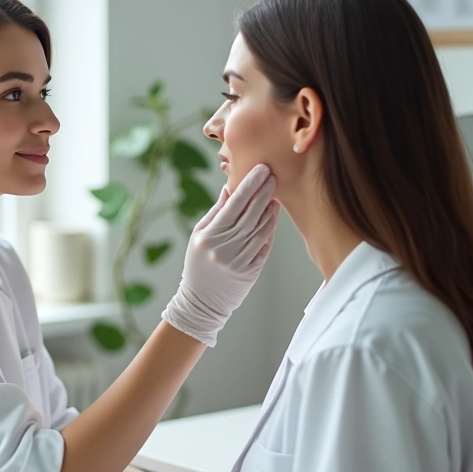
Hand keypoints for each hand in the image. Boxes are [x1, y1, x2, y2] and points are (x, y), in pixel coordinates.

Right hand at [162, 164, 278, 345]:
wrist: (201, 302)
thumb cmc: (197, 266)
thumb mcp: (198, 236)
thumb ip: (216, 212)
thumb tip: (231, 188)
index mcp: (209, 236)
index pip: (234, 205)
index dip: (249, 185)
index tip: (260, 170)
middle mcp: (225, 248)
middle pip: (250, 214)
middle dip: (263, 192)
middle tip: (273, 175)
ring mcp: (239, 260)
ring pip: (260, 229)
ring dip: (270, 209)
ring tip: (275, 193)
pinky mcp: (251, 271)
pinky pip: (264, 245)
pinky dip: (270, 229)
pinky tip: (273, 216)